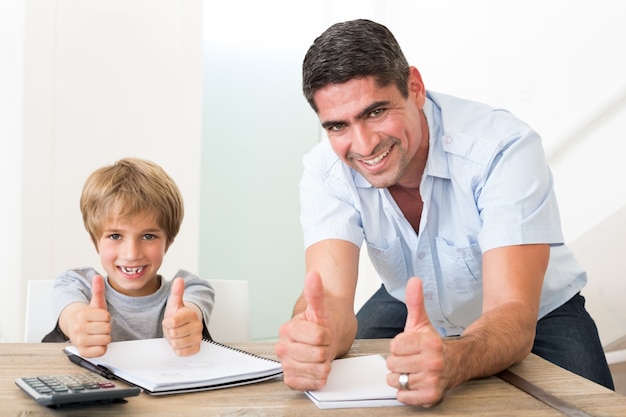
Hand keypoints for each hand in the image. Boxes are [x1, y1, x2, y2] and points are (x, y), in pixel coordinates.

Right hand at [70, 275, 111, 357]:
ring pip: (106, 339)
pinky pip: (102, 351)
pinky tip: (95, 343)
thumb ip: (98, 290)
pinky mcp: (83, 352)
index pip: (107, 317)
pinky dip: (101, 348)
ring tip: (96, 334)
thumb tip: (97, 277)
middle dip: (105, 327)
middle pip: (107, 328)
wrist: (75, 328)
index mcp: (82, 315)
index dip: (106, 317)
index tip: (99, 318)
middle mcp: (78, 329)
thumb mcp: (95, 303)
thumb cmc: (88, 317)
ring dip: (104, 337)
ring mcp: (80, 341)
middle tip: (97, 326)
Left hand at [162, 277, 202, 355]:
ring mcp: (198, 337)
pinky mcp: (196, 348)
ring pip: (176, 344)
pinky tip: (181, 341)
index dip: (167, 322)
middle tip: (173, 327)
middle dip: (170, 331)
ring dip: (173, 340)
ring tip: (177, 334)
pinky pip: (181, 352)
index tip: (170, 320)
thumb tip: (179, 280)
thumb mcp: (175, 303)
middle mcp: (197, 326)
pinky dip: (178, 348)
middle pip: (173, 333)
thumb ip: (177, 291)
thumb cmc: (179, 315)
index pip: (172, 322)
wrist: (185, 325)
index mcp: (192, 314)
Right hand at [275, 271, 333, 390]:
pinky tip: (316, 367)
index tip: (323, 332)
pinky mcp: (291, 379)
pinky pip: (312, 383)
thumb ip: (316, 293)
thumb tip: (313, 275)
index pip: (319, 335)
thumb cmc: (321, 325)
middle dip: (327, 349)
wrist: (322, 338)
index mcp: (287, 329)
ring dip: (325, 364)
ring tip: (320, 355)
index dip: (328, 334)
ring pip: (319, 370)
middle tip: (323, 344)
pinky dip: (319, 377)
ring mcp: (286, 364)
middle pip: (320, 354)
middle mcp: (283, 348)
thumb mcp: (320, 308)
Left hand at [386, 277, 447, 406]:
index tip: (409, 347)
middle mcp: (433, 361)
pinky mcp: (432, 396)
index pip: (394, 345)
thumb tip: (414, 280)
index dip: (399, 346)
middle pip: (393, 364)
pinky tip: (415, 383)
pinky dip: (405, 393)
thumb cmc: (432, 345)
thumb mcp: (422, 322)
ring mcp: (433, 380)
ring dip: (401, 378)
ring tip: (413, 371)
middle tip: (411, 360)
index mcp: (429, 342)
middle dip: (398, 362)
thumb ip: (415, 301)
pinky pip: (403, 396)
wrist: (456, 364)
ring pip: (396, 380)